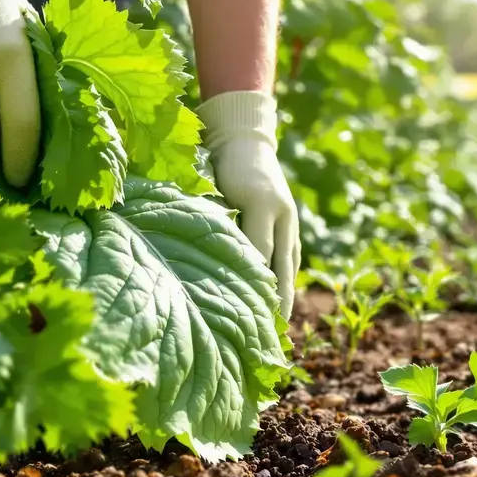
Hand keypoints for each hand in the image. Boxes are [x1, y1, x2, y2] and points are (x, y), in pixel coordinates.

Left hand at [198, 91, 300, 317]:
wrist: (244, 139)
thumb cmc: (216, 162)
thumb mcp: (208, 185)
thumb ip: (204, 216)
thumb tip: (186, 252)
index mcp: (260, 203)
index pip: (257, 253)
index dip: (251, 285)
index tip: (247, 316)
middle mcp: (280, 213)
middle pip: (280, 267)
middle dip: (275, 303)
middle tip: (268, 337)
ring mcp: (289, 220)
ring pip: (289, 267)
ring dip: (284, 299)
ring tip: (278, 331)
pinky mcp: (290, 225)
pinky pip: (290, 261)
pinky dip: (285, 285)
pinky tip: (279, 308)